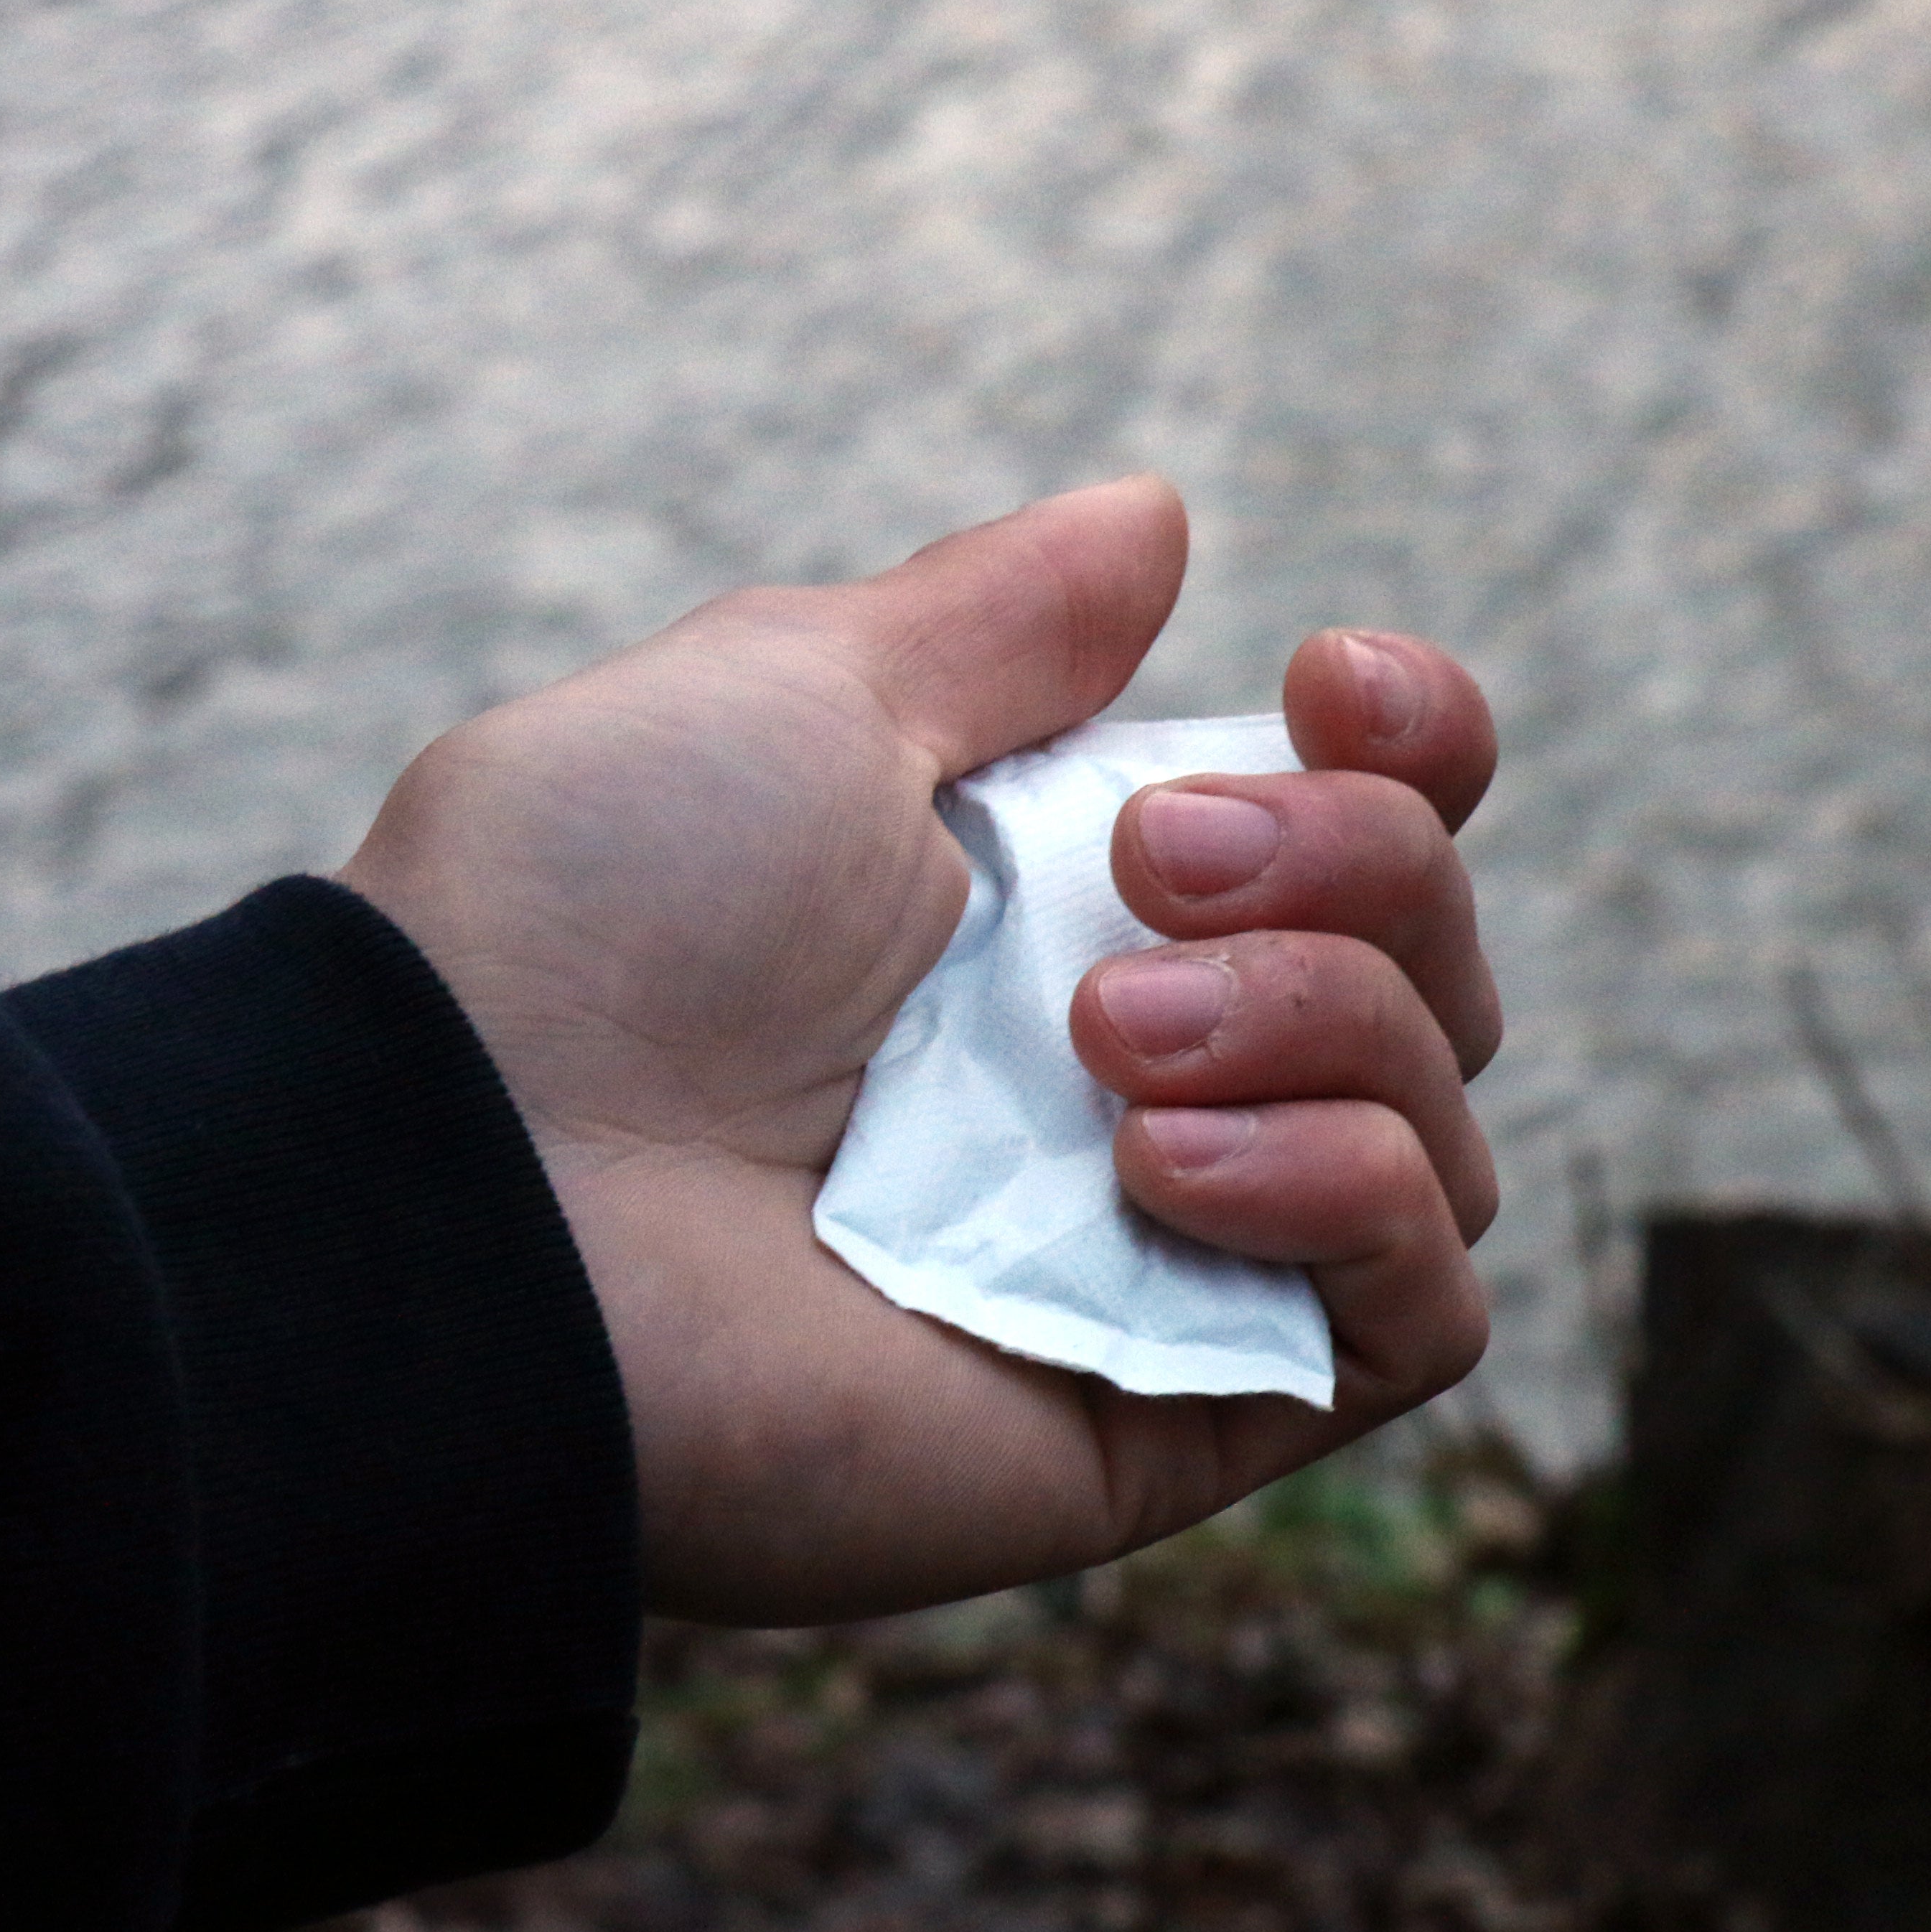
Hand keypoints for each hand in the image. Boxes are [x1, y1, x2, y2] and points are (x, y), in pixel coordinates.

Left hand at [335, 476, 1500, 1622]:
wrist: (485, 1185)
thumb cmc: (599, 917)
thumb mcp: (805, 692)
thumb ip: (995, 623)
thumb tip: (1151, 519)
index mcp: (1068, 906)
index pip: (1367, 835)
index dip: (1412, 747)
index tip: (1330, 684)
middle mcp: (1141, 1077)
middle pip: (1431, 960)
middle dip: (1349, 865)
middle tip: (1142, 870)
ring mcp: (1166, 1253)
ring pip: (1445, 1125)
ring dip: (1326, 1024)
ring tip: (1095, 1039)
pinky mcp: (1176, 1412)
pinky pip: (1422, 1317)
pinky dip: (1353, 1198)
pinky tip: (1158, 1162)